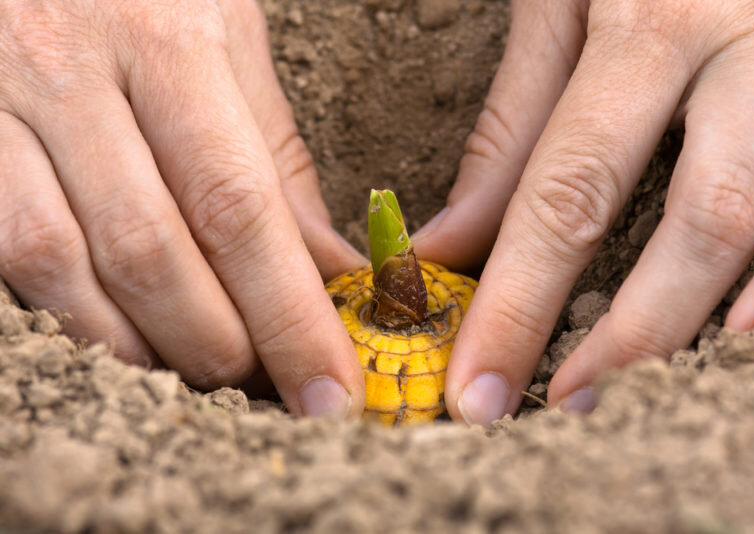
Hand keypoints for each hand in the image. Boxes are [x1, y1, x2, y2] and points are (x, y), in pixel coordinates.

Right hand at [0, 0, 366, 417]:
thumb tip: (332, 271)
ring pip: (59, 266)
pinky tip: (121, 336)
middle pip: (150, 251)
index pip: (239, 207)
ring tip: (199, 371)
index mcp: (169, 40)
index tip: (330, 389)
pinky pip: (0, 253)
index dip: (290, 316)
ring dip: (139, 345)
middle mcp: (72, 70)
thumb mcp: (230, 43)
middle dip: (219, 343)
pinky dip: (69, 316)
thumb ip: (278, 161)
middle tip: (266, 382)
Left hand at [414, 0, 753, 423]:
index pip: (565, 192)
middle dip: (624, 336)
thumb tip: (452, 245)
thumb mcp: (564, 3)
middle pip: (691, 218)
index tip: (476, 388)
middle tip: (559, 408)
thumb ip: (514, 127)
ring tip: (649, 387)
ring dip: (719, 316)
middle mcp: (747, 41)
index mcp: (650, 20)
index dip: (517, 303)